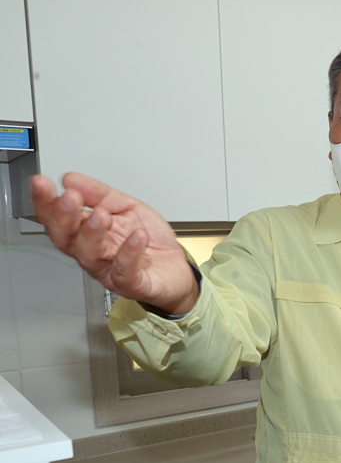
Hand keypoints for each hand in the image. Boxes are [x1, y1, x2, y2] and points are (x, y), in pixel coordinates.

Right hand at [30, 173, 197, 313]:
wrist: (177, 270)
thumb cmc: (149, 242)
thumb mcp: (128, 208)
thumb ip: (100, 194)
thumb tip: (71, 178)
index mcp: (87, 232)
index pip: (56, 218)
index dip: (45, 202)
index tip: (41, 183)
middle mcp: (92, 253)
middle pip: (65, 239)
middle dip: (63, 217)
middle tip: (70, 198)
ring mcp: (110, 270)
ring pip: (89, 255)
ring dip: (93, 233)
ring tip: (102, 215)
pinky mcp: (133, 284)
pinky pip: (126, 271)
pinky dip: (130, 253)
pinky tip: (137, 236)